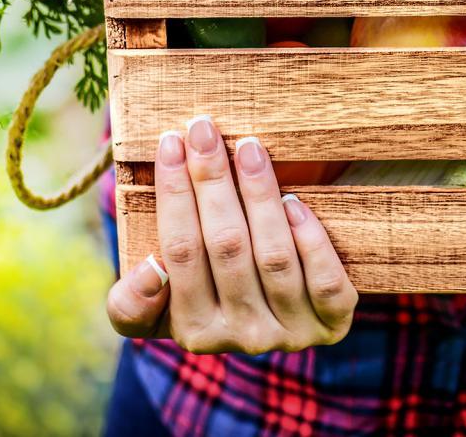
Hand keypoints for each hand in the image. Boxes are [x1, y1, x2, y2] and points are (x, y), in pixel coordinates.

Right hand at [106, 116, 358, 352]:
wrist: (283, 313)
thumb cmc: (212, 290)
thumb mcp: (160, 304)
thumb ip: (133, 301)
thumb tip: (149, 271)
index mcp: (193, 331)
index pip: (179, 253)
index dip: (173, 195)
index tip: (170, 143)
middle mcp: (241, 337)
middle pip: (225, 246)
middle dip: (211, 179)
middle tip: (203, 128)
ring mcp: (290, 333)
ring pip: (273, 257)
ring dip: (260, 195)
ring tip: (248, 147)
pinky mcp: (332, 323)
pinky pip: (325, 283)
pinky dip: (310, 240)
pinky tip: (295, 201)